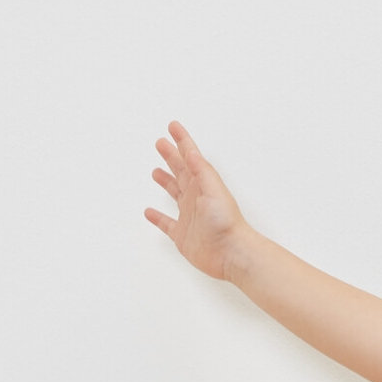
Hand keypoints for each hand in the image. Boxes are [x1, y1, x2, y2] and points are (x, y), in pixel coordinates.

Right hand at [145, 120, 252, 280]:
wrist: (232, 254)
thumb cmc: (227, 223)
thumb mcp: (213, 190)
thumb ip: (201, 170)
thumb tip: (191, 151)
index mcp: (203, 185)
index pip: (190, 157)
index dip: (182, 141)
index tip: (173, 126)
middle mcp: (196, 198)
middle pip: (180, 172)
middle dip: (171, 157)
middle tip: (161, 143)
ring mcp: (189, 217)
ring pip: (174, 194)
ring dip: (165, 182)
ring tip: (156, 172)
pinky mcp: (183, 236)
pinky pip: (166, 225)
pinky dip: (157, 218)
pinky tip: (149, 213)